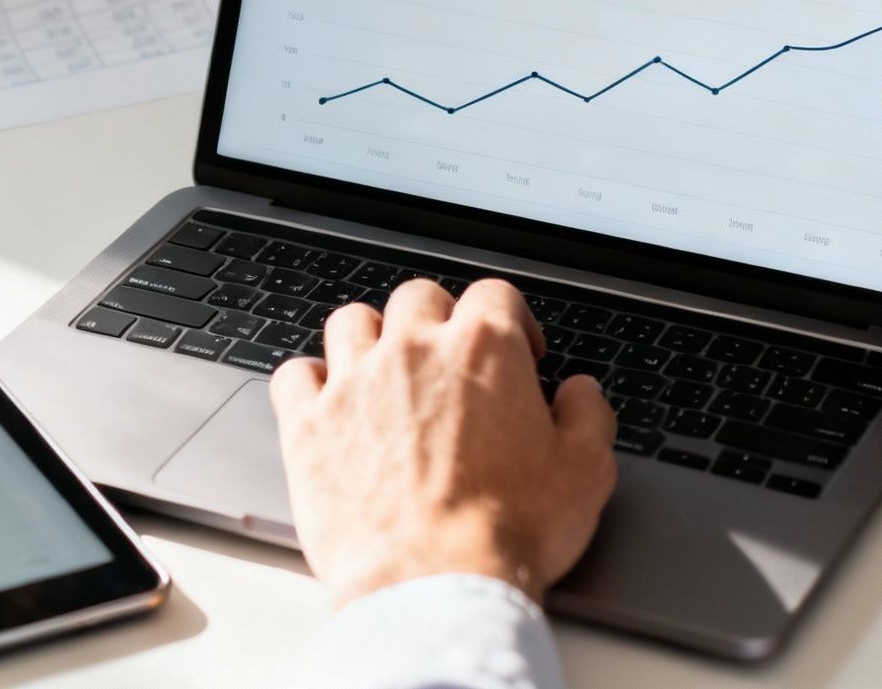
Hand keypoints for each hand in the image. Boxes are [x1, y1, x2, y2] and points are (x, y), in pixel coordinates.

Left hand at [270, 278, 616, 605]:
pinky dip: (310, 382)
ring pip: (351, 321)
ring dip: (371, 338)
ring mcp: (354, 382)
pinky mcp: (309, 424)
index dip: (512, 320)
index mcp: (483, 350)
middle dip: (439, 321)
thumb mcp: (584, 472)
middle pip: (420, 297)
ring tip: (385, 371)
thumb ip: (587, 415)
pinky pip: (294, 373)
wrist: (435, 585)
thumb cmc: (508, 531)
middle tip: (450, 364)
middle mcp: (413, 350)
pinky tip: (328, 403)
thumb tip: (580, 392)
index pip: (494, 295)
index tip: (517, 352)